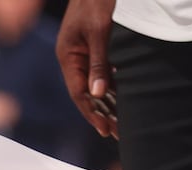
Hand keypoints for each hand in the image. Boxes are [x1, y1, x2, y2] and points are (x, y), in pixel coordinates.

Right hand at [57, 0, 117, 137]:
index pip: (78, 93)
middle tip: (116, 133)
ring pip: (95, 85)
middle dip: (101, 114)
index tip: (105, 129)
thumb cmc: (97, 1)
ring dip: (108, 103)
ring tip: (121, 123)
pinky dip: (113, 87)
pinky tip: (123, 99)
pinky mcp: (95, 47)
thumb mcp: (99, 31)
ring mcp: (84, 53)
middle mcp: (73, 58)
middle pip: (86, 93)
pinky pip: (102, 73)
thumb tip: (97, 94)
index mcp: (68, 56)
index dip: (92, 113)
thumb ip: (98, 63)